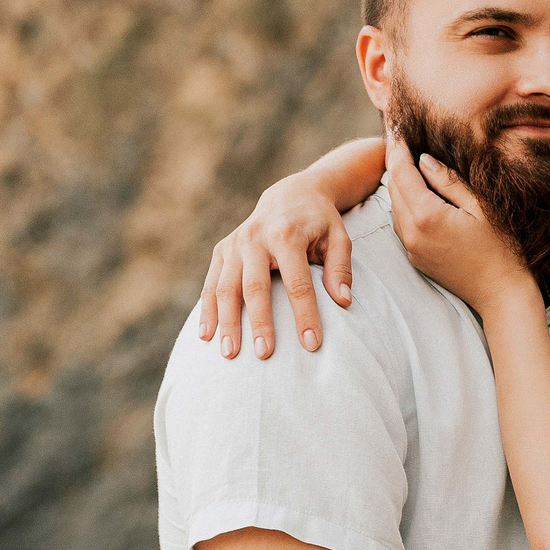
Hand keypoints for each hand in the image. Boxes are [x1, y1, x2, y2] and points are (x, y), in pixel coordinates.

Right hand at [195, 175, 354, 358]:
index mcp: (287, 235)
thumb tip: (343, 302)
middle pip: (255, 287)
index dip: (305, 315)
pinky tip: (206, 336)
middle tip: (265, 354)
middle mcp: (255, 238)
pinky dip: (207, 310)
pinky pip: (211, 284)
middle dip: (260, 323)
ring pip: (226, 288)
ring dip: (227, 323)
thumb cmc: (318, 223)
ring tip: (230, 354)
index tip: (312, 344)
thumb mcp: (338, 237)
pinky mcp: (221, 250)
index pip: (297, 282)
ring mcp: (234, 244)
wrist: (290, 195)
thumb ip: (340, 268)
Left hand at [384, 132, 533, 312]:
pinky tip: (417, 194)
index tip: (398, 130)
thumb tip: (424, 159)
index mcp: (427, 215)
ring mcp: (411, 247)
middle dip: (396, 163)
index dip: (399, 149)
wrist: (500, 292)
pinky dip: (404, 205)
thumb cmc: (499, 247)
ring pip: (394, 206)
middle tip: (401, 141)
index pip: (402, 172)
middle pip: (393, 187)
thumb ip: (448, 181)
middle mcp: (411, 232)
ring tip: (409, 164)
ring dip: (399, 184)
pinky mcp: (414, 257)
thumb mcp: (479, 207)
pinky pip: (401, 223)